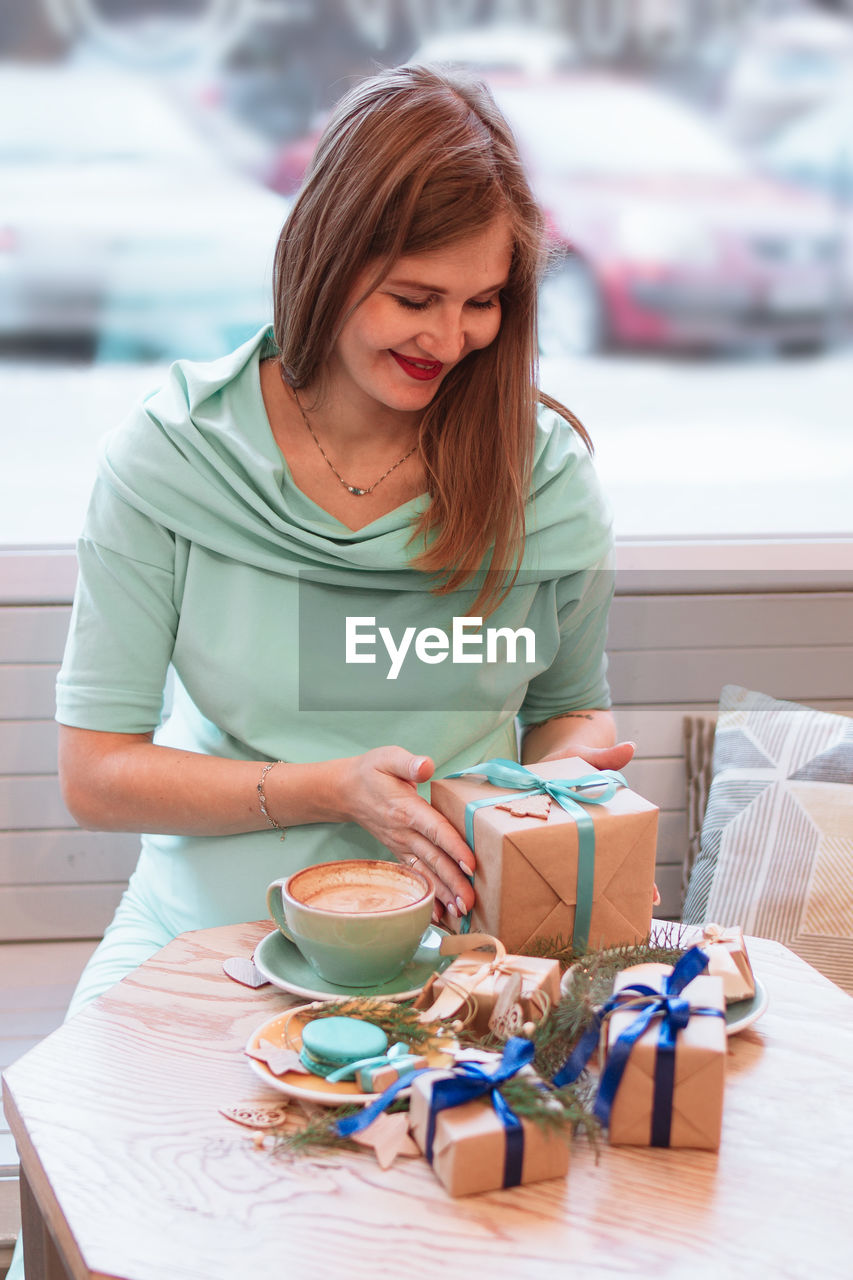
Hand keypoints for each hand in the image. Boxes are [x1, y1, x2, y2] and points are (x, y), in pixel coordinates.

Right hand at [337, 747, 475, 924]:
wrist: (345, 791)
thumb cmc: (372, 771)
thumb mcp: (388, 757)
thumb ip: (409, 763)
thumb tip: (426, 766)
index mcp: (406, 808)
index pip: (434, 829)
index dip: (453, 846)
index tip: (470, 864)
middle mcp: (403, 832)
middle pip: (433, 858)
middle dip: (452, 881)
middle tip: (470, 902)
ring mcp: (400, 845)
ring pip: (425, 872)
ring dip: (443, 893)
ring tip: (461, 913)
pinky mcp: (399, 852)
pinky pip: (415, 875)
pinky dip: (426, 895)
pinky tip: (439, 915)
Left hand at [526, 741, 659, 903]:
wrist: (542, 762)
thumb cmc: (569, 760)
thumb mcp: (585, 757)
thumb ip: (604, 757)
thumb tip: (630, 747)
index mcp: (607, 820)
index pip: (632, 850)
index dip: (643, 874)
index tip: (653, 897)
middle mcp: (592, 836)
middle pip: (612, 870)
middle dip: (622, 894)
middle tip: (629, 917)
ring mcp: (570, 843)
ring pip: (584, 875)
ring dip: (589, 896)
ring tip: (592, 922)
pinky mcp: (544, 845)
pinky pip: (552, 868)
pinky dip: (556, 886)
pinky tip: (552, 906)